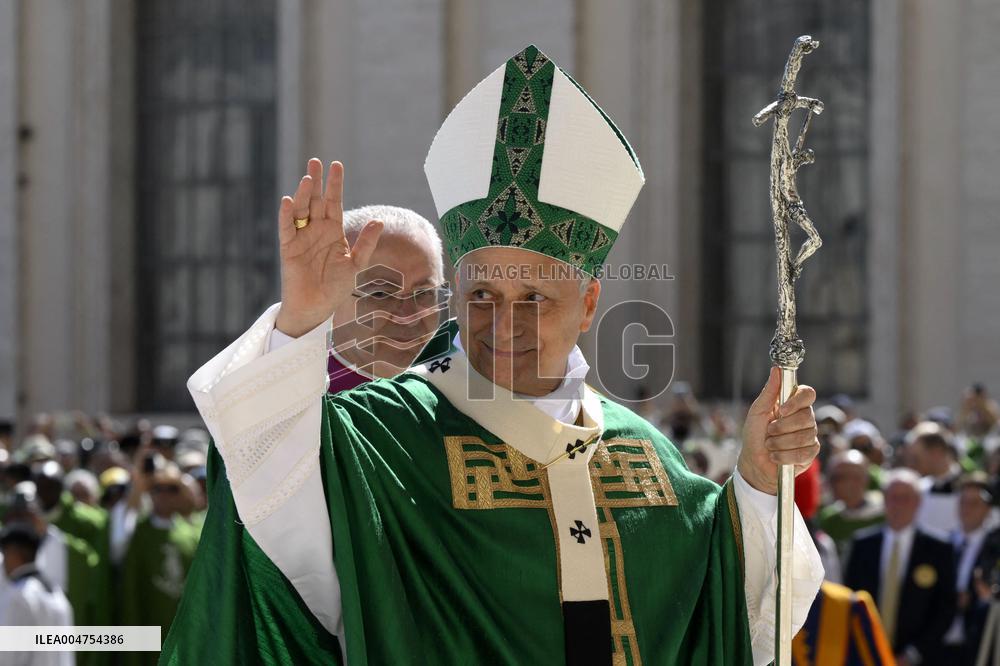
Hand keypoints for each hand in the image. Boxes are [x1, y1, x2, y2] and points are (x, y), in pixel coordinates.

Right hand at [275, 159, 383, 336]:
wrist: (316, 307)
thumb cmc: (335, 287)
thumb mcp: (356, 264)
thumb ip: (366, 244)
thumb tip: (379, 221)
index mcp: (333, 230)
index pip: (333, 202)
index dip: (335, 185)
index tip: (336, 165)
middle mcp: (316, 230)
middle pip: (315, 201)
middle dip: (316, 181)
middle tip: (316, 161)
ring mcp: (301, 237)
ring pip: (301, 210)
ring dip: (302, 194)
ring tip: (307, 177)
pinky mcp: (288, 248)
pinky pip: (286, 228)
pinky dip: (287, 215)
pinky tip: (289, 201)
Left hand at [737, 366, 818, 494]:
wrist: (754, 462)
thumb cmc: (755, 434)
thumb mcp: (757, 411)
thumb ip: (769, 392)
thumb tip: (776, 369)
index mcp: (793, 404)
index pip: (808, 393)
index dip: (797, 401)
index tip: (781, 410)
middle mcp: (805, 418)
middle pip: (807, 416)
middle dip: (782, 427)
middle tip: (769, 432)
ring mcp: (810, 435)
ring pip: (804, 436)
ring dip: (780, 443)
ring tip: (770, 445)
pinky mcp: (811, 453)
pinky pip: (803, 453)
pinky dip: (784, 456)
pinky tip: (776, 457)